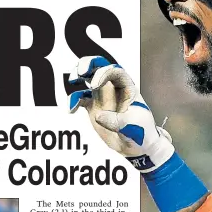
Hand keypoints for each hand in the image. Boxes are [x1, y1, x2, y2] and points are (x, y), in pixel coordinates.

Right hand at [68, 56, 173, 172]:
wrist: (136, 146)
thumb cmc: (141, 133)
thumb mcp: (133, 128)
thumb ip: (116, 122)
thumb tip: (98, 116)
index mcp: (127, 88)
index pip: (115, 72)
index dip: (103, 73)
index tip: (94, 85)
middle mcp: (113, 88)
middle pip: (100, 67)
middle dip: (89, 65)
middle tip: (80, 72)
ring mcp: (102, 96)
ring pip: (88, 78)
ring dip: (78, 75)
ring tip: (73, 80)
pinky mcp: (93, 107)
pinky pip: (80, 98)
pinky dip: (73, 101)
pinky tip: (70, 109)